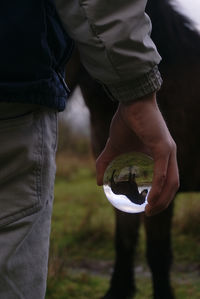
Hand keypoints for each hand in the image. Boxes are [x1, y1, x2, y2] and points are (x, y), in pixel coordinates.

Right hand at [96, 93, 178, 215]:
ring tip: (150, 210)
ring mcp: (168, 150)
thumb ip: (105, 163)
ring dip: (162, 198)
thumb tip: (98, 182)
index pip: (166, 180)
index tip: (147, 206)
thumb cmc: (126, 121)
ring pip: (171, 181)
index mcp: (160, 155)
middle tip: (148, 213)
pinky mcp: (164, 146)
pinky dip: (158, 187)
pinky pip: (163, 171)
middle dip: (162, 202)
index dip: (159, 195)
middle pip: (172, 185)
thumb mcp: (113, 147)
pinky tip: (151, 198)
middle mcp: (168, 154)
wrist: (131, 101)